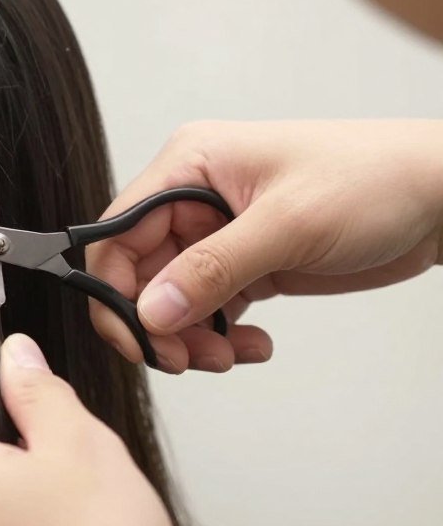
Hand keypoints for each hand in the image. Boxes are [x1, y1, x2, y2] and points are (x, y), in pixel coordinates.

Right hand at [88, 119, 442, 371]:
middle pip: (138, 273)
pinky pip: (207, 309)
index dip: (115, 290)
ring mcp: (216, 232)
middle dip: (159, 323)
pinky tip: (253, 344)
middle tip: (189, 360)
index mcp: (188, 165)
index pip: (118, 233)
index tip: (138, 339)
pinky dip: (220, 336)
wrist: (440, 197)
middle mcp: (192, 197)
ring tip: (229, 356)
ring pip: (170, 299)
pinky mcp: (243, 261)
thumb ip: (212, 270)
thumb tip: (148, 312)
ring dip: (191, 337)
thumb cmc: (374, 180)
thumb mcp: (288, 224)